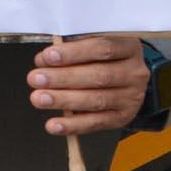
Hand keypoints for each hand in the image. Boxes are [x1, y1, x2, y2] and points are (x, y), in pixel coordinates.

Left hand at [28, 35, 149, 136]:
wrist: (126, 79)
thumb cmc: (101, 58)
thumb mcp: (92, 44)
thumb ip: (70, 49)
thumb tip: (44, 60)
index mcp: (129, 48)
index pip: (103, 48)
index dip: (74, 52)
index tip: (48, 56)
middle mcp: (134, 73)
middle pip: (99, 76)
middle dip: (63, 78)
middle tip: (36, 78)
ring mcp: (131, 97)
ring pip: (96, 100)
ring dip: (64, 100)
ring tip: (39, 98)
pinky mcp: (122, 117)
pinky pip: (96, 123)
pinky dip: (72, 125)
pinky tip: (53, 125)